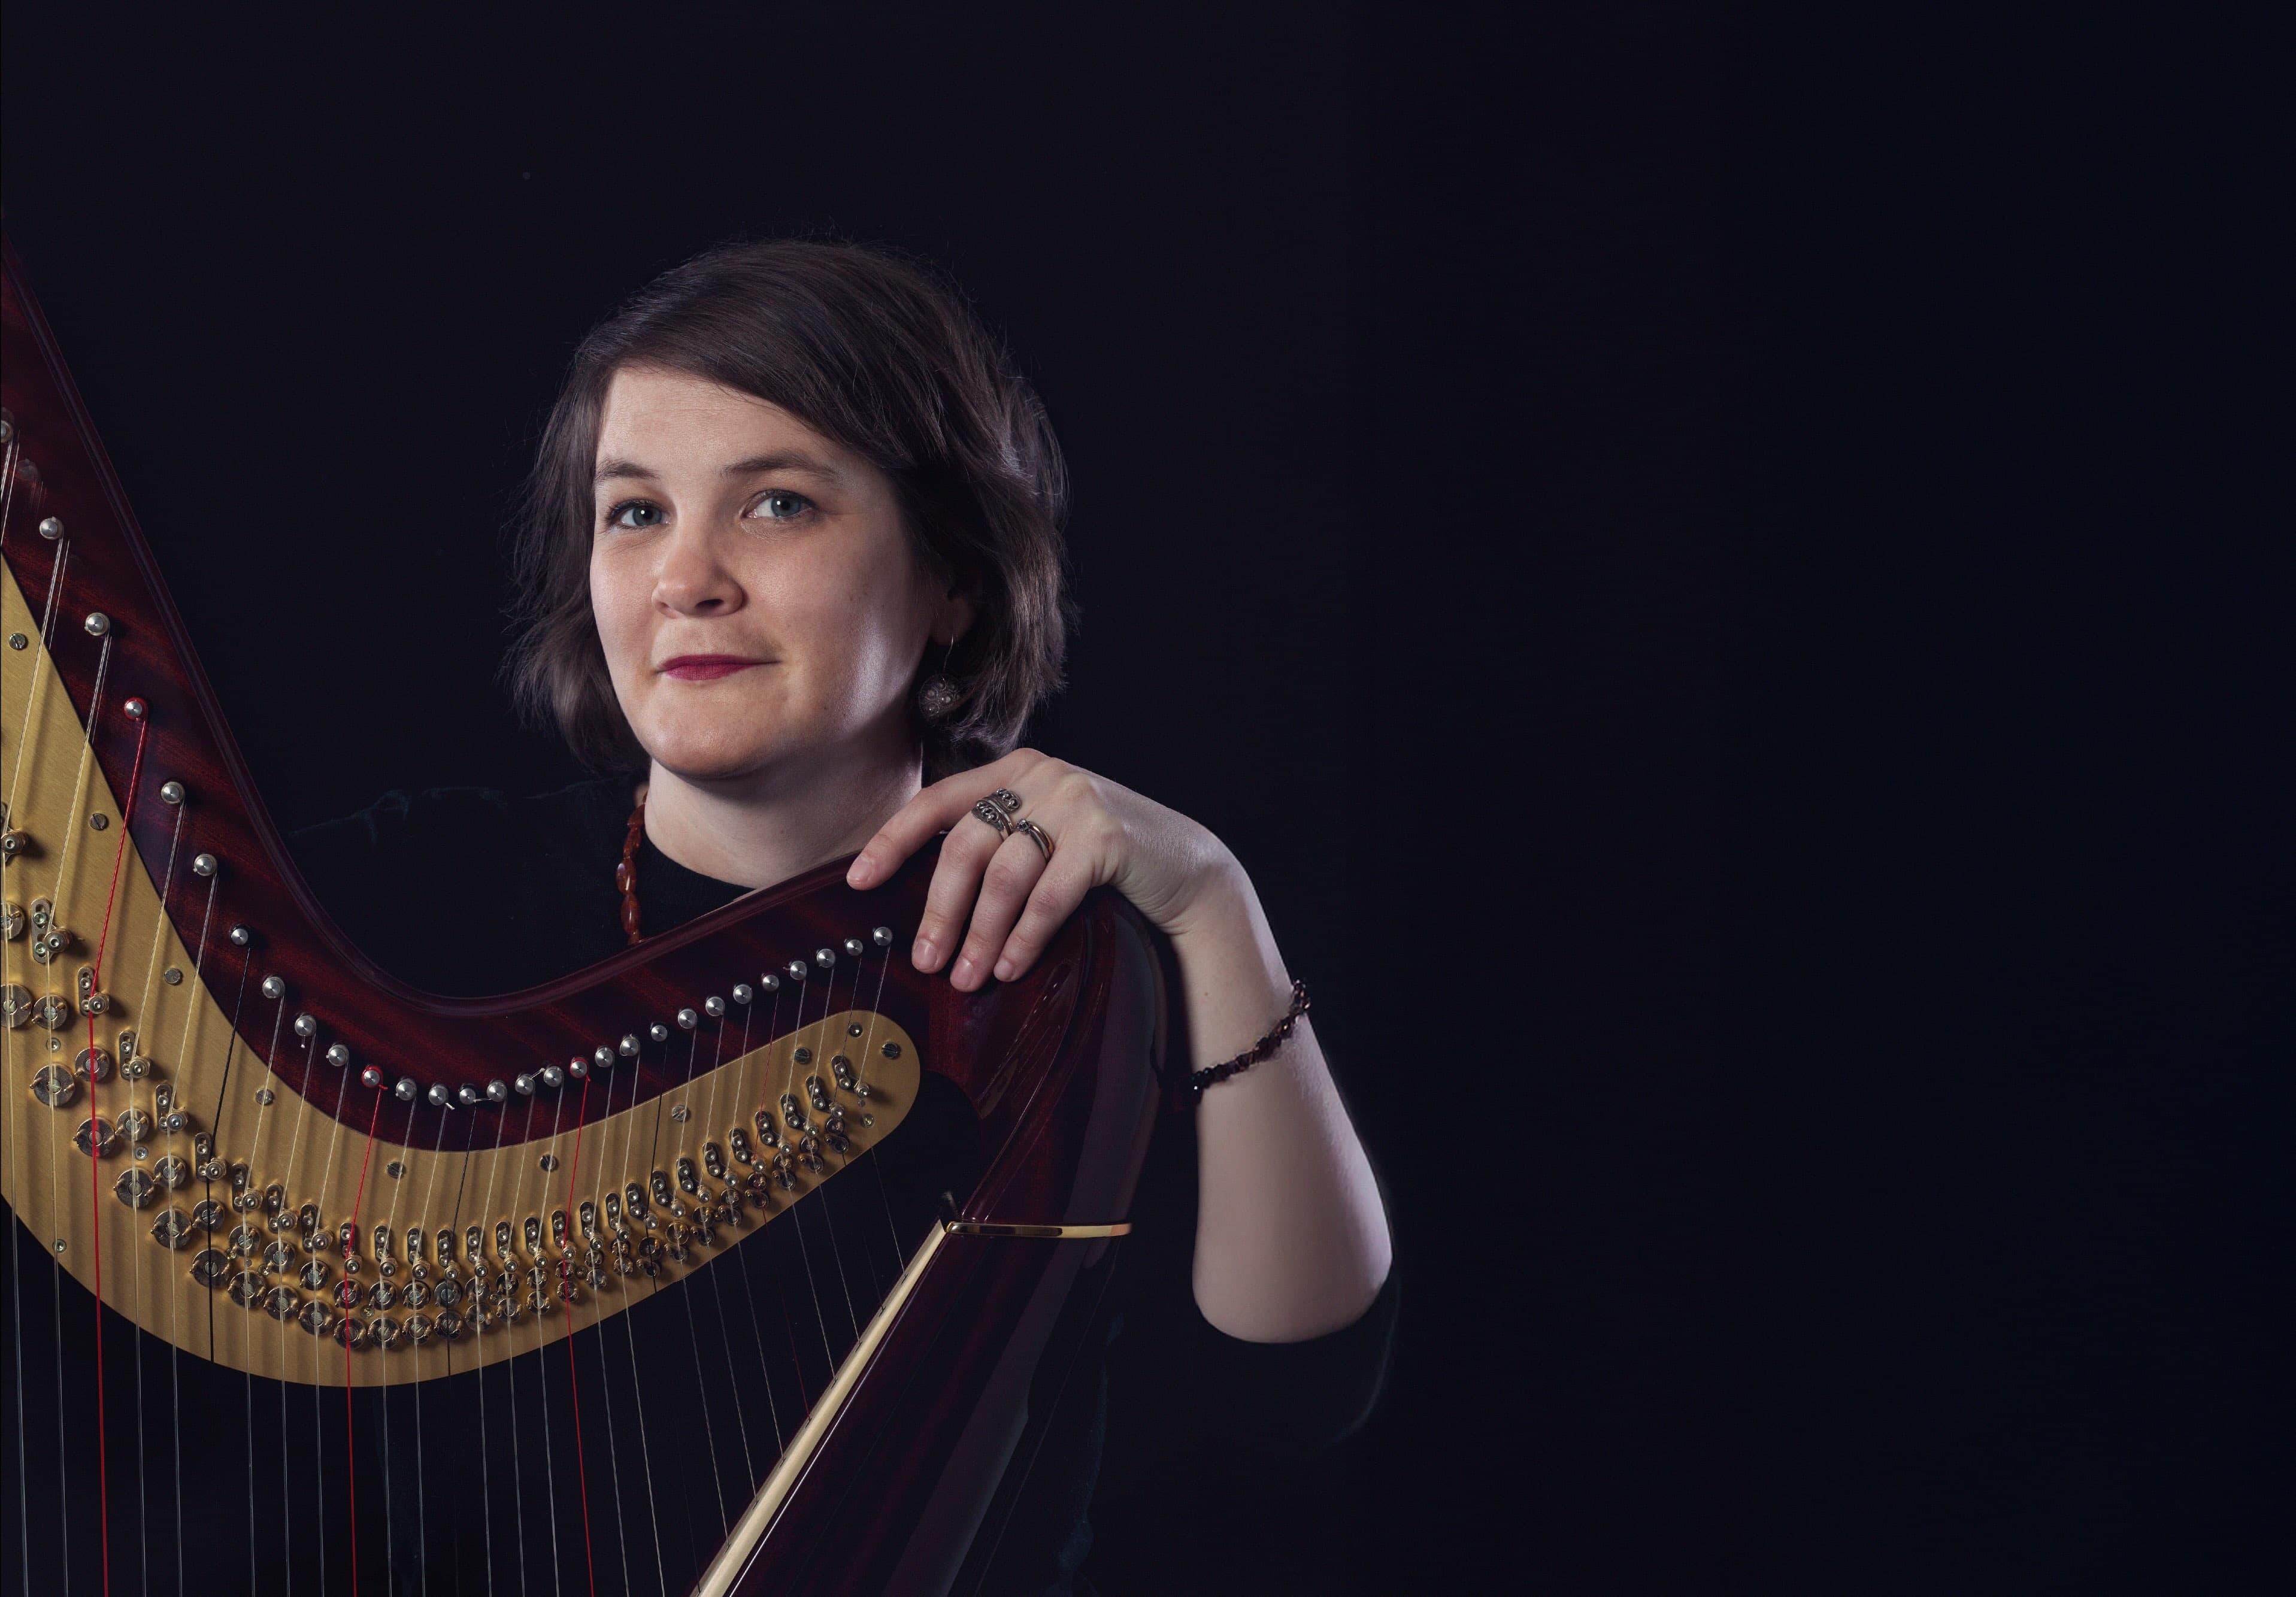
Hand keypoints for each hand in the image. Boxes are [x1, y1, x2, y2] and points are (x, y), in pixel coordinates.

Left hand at [845, 749, 1239, 989]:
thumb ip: (995, 845)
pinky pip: (1049, 895)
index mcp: (1014, 771)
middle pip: (965, 847)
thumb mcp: (1043, 836)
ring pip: (1005, 875)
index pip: (936, 801)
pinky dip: (1024, 936)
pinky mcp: (1106, 835)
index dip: (893, 840)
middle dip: (939, 911)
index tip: (858, 880)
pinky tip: (1010, 966)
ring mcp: (1075, 801)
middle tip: (925, 962)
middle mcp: (1041, 775)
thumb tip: (929, 906)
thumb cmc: (1102, 861)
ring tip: (968, 979)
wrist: (1187, 867)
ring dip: (980, 934)